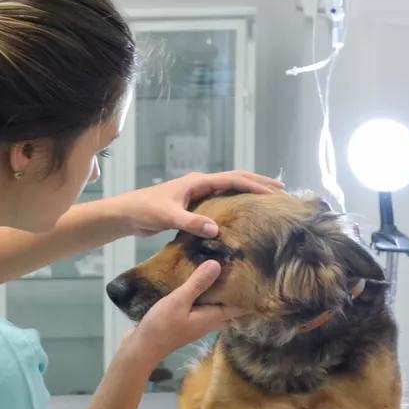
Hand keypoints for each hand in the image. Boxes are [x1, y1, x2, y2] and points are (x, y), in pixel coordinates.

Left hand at [107, 171, 283, 239]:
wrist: (127, 214)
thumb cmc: (145, 210)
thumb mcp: (168, 217)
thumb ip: (192, 223)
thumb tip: (216, 229)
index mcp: (198, 182)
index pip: (233, 179)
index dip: (255, 185)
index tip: (274, 193)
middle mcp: (200, 184)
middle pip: (236, 179)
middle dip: (258, 183)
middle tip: (281, 190)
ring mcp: (197, 194)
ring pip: (229, 189)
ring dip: (248, 191)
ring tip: (268, 199)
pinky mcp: (193, 205)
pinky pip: (220, 202)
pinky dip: (234, 204)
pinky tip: (242, 215)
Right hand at [124, 261, 248, 363]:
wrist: (141, 348)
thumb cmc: (162, 326)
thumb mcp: (179, 301)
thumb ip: (198, 284)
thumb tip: (218, 265)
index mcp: (212, 317)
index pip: (240, 307)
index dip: (251, 295)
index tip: (260, 279)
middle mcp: (208, 321)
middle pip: (229, 306)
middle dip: (236, 291)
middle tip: (242, 269)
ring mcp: (196, 322)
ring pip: (215, 305)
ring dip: (219, 292)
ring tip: (221, 271)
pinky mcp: (184, 321)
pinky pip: (201, 306)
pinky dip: (204, 294)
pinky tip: (196, 283)